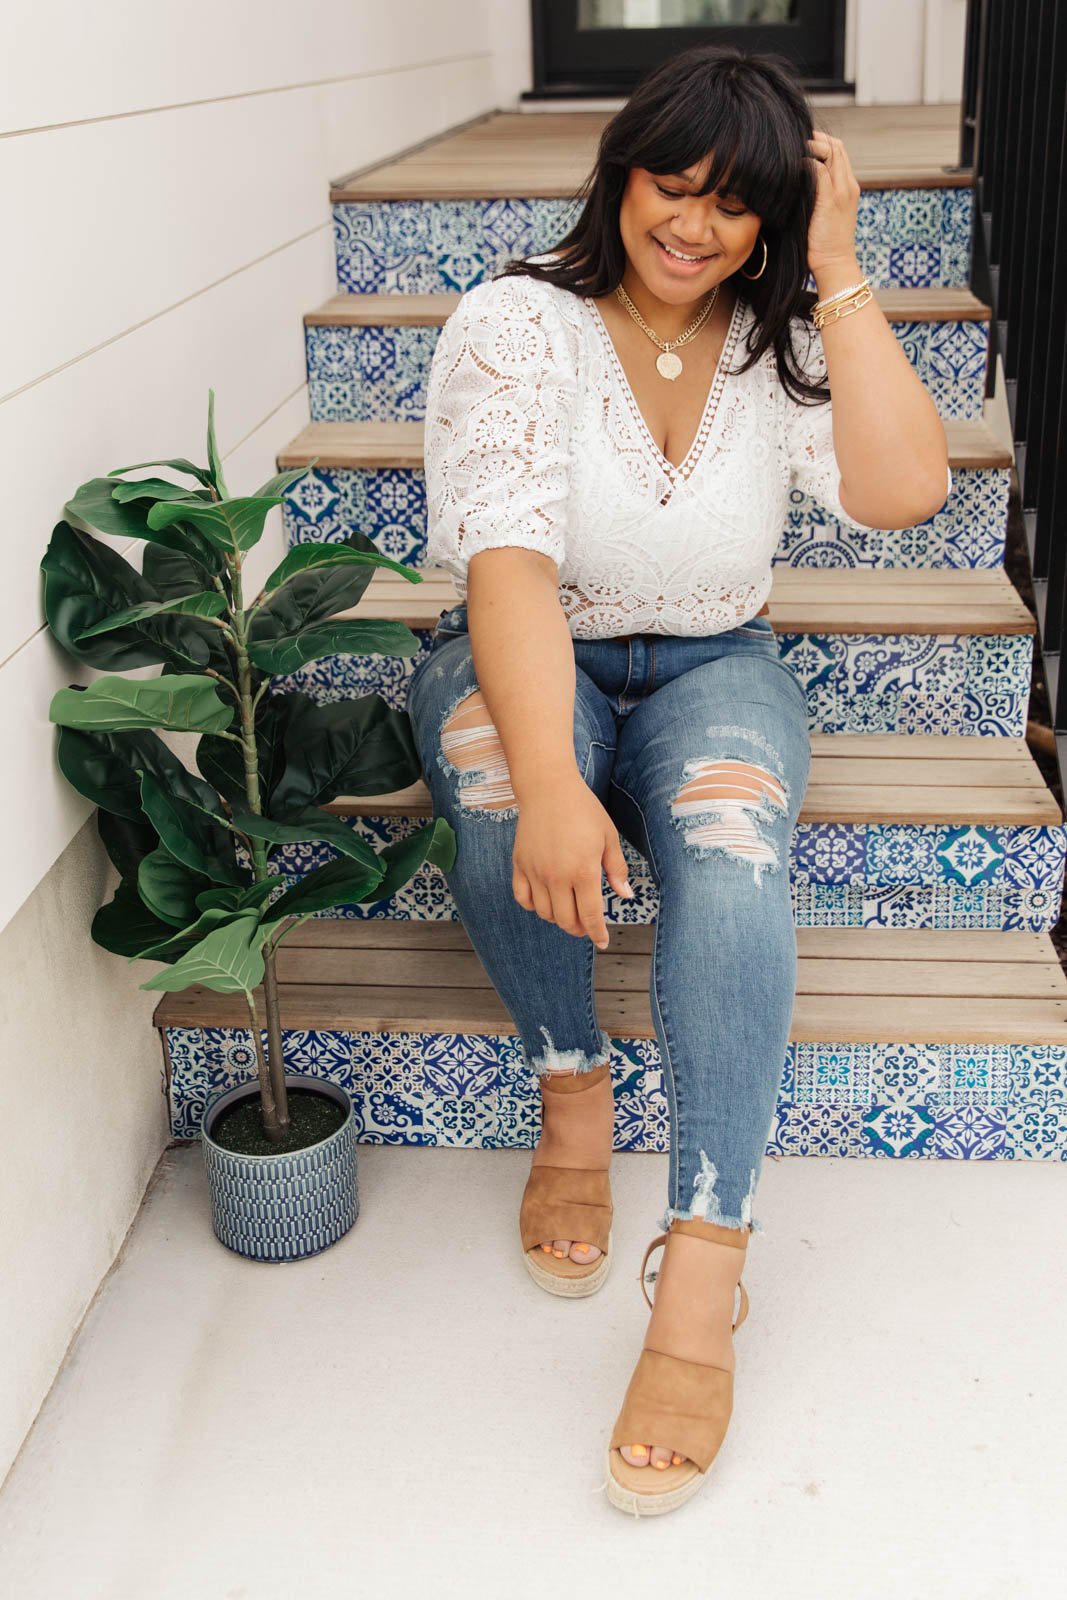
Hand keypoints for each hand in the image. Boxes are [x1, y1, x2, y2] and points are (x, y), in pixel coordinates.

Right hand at [512, 774, 632, 950]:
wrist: (549, 789)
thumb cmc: (583, 810)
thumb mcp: (608, 838)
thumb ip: (616, 870)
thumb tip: (625, 896)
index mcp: (583, 871)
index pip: (591, 916)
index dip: (597, 934)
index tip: (602, 942)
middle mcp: (557, 877)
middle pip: (566, 921)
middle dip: (579, 929)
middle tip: (587, 925)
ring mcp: (535, 872)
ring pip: (544, 913)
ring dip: (558, 918)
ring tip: (568, 910)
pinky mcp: (520, 865)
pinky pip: (523, 898)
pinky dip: (534, 906)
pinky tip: (545, 900)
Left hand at [804, 131, 860, 276]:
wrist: (835, 265)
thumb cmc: (824, 245)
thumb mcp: (823, 214)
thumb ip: (816, 196)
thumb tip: (795, 184)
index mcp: (848, 187)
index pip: (839, 151)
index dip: (821, 142)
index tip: (801, 145)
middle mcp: (848, 185)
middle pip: (836, 146)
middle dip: (815, 138)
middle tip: (794, 141)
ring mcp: (841, 192)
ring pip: (831, 152)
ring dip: (811, 146)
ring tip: (792, 150)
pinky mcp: (830, 201)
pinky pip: (820, 171)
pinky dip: (807, 163)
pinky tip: (792, 165)